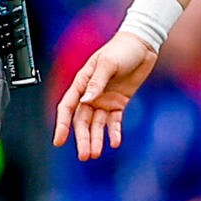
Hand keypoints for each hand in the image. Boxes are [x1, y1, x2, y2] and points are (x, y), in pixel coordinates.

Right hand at [54, 32, 158, 159]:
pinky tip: (114, 142)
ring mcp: (104, 99)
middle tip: (85, 155)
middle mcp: (91, 94)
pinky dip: (114, 132)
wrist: (142, 46)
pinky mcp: (119, 103)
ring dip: (96, 138)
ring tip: (96, 153)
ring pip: (97, 124)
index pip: (68, 107)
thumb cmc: (122, 49)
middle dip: (82, 138)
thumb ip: (96, 83)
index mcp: (82, 82)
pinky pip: (114, 121)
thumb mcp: (108, 63)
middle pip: (82, 120)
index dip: (62, 124)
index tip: (59, 140)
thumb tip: (86, 100)